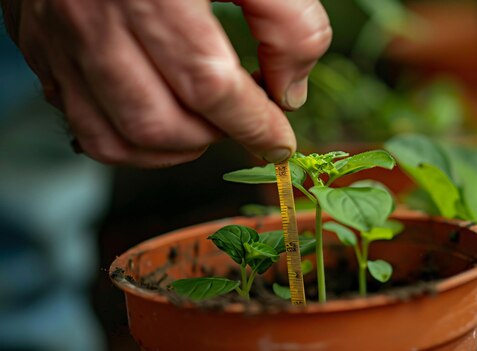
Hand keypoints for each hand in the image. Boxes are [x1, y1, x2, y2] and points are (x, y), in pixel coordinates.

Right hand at [2, 0, 330, 166]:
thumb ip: (286, 22)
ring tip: (203, 124)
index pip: (209, 85)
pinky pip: (80, 121)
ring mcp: (58, 36)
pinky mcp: (39, 44)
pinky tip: (158, 116)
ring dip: (172, 149)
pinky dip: (127, 139)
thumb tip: (288, 93)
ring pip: (114, 138)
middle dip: (214, 137)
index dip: (253, 124)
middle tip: (240, 118)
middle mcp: (93, 17)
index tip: (278, 141)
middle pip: (159, 123)